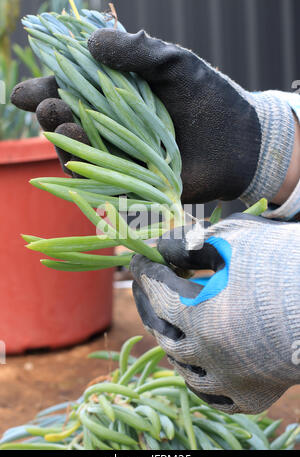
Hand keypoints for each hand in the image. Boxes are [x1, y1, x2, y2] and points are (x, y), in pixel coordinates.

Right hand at [11, 30, 294, 203]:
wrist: (240, 140)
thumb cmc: (209, 97)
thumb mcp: (175, 64)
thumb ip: (137, 51)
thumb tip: (91, 41)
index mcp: (117, 96)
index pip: (73, 91)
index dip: (46, 90)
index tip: (24, 91)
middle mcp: (114, 127)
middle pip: (68, 122)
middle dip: (50, 114)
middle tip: (45, 106)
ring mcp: (122, 156)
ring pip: (78, 152)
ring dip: (63, 140)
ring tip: (61, 125)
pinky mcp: (134, 183)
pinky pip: (101, 181)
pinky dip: (86, 172)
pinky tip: (78, 159)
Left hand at [130, 214, 299, 413]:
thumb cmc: (282, 260)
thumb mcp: (232, 239)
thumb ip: (188, 245)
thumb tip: (160, 247)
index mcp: (197, 314)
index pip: (156, 291)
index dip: (145, 271)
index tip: (140, 258)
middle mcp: (206, 354)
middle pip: (162, 330)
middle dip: (149, 303)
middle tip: (144, 285)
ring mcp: (228, 380)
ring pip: (181, 366)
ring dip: (170, 340)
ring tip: (165, 321)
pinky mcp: (250, 396)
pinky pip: (212, 394)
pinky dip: (198, 376)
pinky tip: (195, 362)